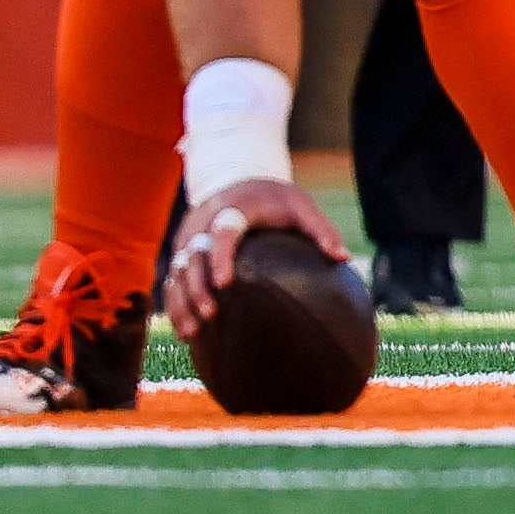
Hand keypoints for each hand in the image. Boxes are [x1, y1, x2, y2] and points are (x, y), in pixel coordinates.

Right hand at [160, 176, 344, 338]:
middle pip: (192, 257)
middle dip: (197, 287)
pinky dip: (175, 304)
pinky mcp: (182, 252)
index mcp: (233, 209)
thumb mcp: (300, 205)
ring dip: (181, 302)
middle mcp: (203, 224)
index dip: (221, 256)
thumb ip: (320, 229)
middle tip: (211, 314)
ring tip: (192, 333)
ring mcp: (188, 239)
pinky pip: (172, 281)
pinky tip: (185, 331)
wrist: (238, 180)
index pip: (222, 232)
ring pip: (176, 272)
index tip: (225, 282)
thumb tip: (343, 258)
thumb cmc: (274, 198)